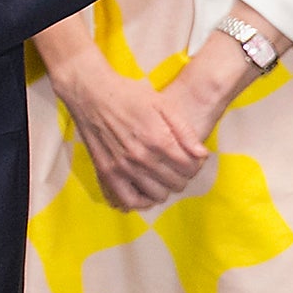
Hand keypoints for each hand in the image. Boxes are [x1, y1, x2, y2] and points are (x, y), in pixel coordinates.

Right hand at [45, 40, 207, 210]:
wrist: (90, 92)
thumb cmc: (128, 94)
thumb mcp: (162, 103)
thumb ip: (184, 130)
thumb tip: (202, 154)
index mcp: (158, 139)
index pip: (190, 167)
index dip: (196, 164)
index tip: (192, 158)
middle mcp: (142, 157)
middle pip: (176, 183)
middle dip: (183, 175)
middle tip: (177, 165)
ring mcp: (123, 167)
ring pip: (158, 194)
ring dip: (166, 186)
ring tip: (163, 174)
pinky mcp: (106, 172)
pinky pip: (130, 200)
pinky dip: (142, 200)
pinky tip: (146, 189)